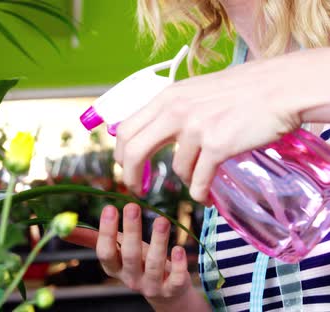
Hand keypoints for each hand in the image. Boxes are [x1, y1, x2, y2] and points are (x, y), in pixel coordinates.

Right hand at [68, 204, 190, 304]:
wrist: (166, 293)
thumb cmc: (138, 263)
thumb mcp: (116, 251)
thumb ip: (92, 239)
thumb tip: (63, 227)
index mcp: (114, 267)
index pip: (105, 253)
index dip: (106, 232)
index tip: (109, 208)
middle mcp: (130, 278)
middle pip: (130, 256)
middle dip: (132, 231)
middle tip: (132, 206)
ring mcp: (152, 286)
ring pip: (155, 265)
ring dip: (159, 242)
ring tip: (162, 220)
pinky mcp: (173, 290)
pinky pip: (176, 280)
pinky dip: (179, 266)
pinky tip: (179, 248)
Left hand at [112, 53, 324, 202]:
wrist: (282, 88)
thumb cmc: (243, 89)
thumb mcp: (196, 90)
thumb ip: (173, 109)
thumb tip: (151, 132)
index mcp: (167, 97)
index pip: (126, 128)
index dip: (120, 152)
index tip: (125, 166)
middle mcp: (175, 111)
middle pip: (133, 151)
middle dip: (130, 175)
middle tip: (136, 188)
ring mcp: (196, 129)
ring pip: (177, 169)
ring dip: (188, 181)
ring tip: (201, 182)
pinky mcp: (217, 146)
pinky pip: (199, 180)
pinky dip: (201, 193)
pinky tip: (206, 197)